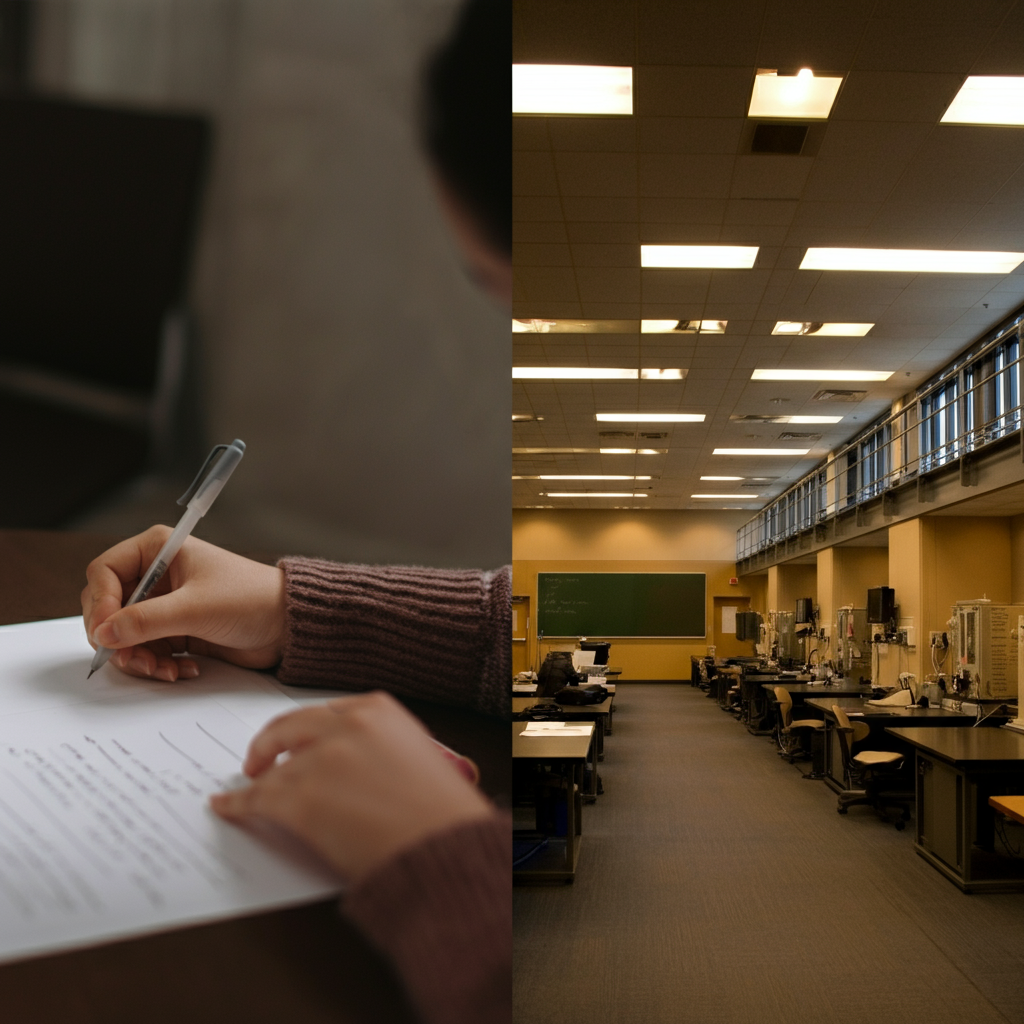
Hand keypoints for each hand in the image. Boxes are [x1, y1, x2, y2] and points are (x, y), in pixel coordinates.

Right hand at [82, 526, 285, 681]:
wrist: (288, 625)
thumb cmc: (252, 599)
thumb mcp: (195, 608)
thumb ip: (145, 621)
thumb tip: (104, 633)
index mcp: (159, 550)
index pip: (104, 572)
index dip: (99, 603)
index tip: (105, 632)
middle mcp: (157, 574)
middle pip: (109, 607)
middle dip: (118, 637)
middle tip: (133, 658)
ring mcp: (165, 604)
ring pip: (125, 635)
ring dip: (139, 658)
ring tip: (164, 670)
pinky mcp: (176, 630)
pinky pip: (147, 650)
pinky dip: (158, 664)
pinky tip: (183, 669)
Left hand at [210, 692, 492, 883]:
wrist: (444, 846)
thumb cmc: (441, 811)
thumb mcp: (417, 756)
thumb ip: (382, 747)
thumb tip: (355, 766)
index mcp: (379, 709)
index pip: (326, 713)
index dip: (305, 729)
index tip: (296, 737)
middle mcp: (346, 725)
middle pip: (290, 727)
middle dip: (270, 743)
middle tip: (260, 759)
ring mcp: (319, 759)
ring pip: (274, 768)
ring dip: (257, 780)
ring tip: (247, 788)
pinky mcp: (299, 798)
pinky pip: (258, 798)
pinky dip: (239, 803)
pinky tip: (227, 805)